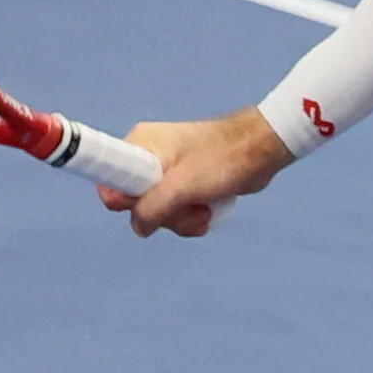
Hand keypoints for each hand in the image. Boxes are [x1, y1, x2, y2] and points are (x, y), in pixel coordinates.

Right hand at [104, 107, 288, 237]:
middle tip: (185, 207)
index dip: (122, 198)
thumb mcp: (182, 187)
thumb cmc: (224, 159)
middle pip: (134, 202)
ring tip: (203, 209)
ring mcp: (166, 172)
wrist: (263, 151)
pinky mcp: (183, 185)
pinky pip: (174, 212)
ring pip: (156, 212)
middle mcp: (149, 157)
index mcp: (141, 145)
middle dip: (161, 214)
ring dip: (180, 220)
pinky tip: (208, 212)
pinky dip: (189, 218)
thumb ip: (152, 208)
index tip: (145, 204)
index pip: (108, 177)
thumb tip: (138, 227)